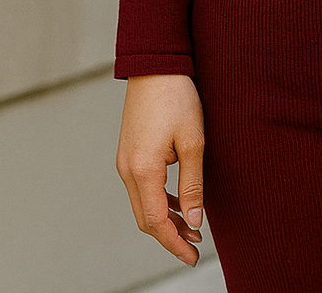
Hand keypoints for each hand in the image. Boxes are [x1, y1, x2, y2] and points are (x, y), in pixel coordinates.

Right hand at [116, 74, 205, 265]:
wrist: (156, 63)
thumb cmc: (177, 97)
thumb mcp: (192, 141)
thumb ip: (192, 184)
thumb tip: (193, 221)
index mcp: (142, 170)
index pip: (156, 222)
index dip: (174, 243)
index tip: (192, 257)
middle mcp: (127, 169)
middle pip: (146, 218)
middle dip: (170, 235)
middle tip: (196, 244)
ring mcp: (125, 160)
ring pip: (143, 204)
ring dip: (165, 218)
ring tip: (192, 226)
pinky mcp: (129, 151)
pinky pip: (141, 187)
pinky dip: (159, 200)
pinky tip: (178, 201)